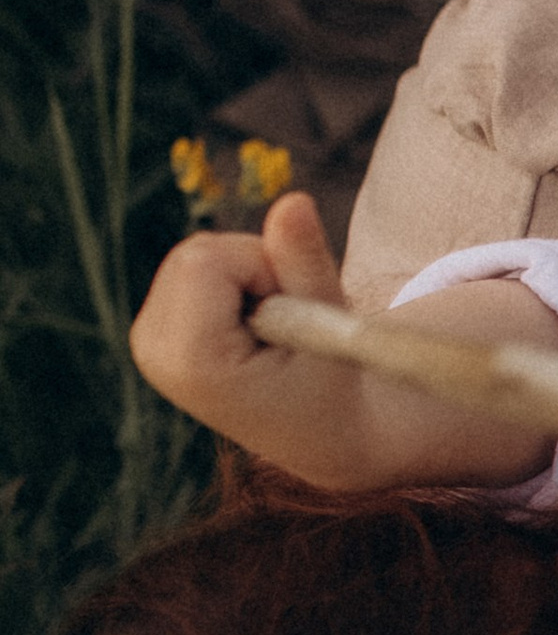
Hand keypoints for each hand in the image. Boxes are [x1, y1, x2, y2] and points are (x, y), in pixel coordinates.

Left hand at [130, 193, 557, 488]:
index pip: (209, 258)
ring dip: (244, 274)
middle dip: (252, 268)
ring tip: (271, 328)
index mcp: (190, 360)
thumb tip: (292, 201)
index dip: (263, 269)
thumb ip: (307, 263)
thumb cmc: (333, 386)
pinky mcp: (152, 330)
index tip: (291, 317)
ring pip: (194, 253)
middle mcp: (153, 350)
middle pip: (196, 251)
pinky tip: (249, 326)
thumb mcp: (332, 326)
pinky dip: (229, 282)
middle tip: (285, 324)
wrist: (316, 433)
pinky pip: (190, 266)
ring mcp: (146, 341)